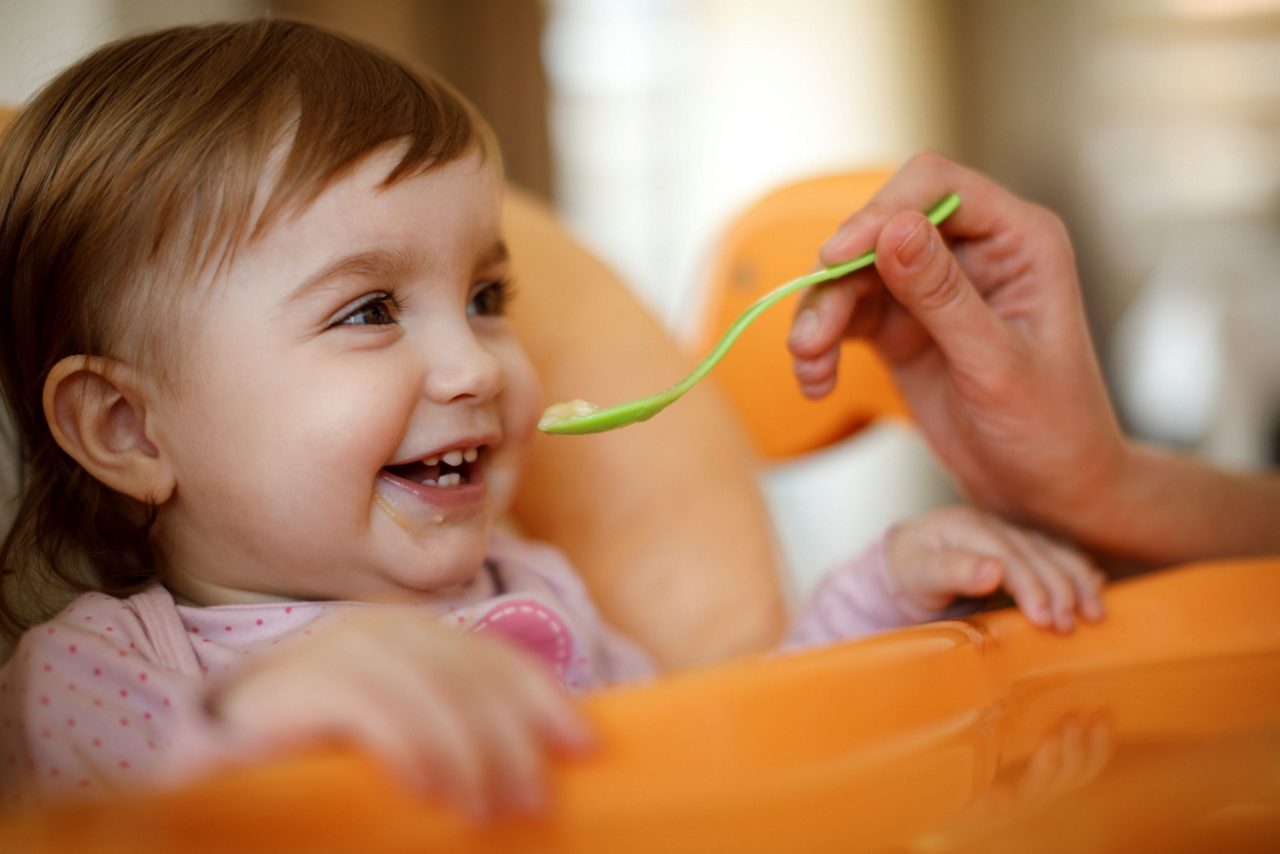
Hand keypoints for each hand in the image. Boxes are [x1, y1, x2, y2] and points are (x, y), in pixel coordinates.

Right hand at [211, 609, 593, 819]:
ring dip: (465, 747)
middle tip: (533, 799)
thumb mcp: (409, 751)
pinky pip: (363, 702)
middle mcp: (373, 635)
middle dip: (509, 732)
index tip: (584, 745)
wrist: (217, 780)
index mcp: (409, 643)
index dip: (540, 695)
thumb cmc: (321, 773)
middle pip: (462, 666)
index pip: (488, 655)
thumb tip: (545, 765)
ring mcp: (327, 654)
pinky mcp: (285, 689)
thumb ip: (459, 741)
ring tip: (484, 808)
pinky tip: (428, 789)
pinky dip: (406, 742)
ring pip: (422, 682)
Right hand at [787, 152, 1125, 540]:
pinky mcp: (902, 325)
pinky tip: (815, 382)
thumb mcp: (997, 364)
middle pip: (880, 227)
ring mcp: (932, 287)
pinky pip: (845, 315)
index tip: (835, 257)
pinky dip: (821, 345)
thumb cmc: (1050, 429)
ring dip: (820, 315)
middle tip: (810, 337)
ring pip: (853, 274)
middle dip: (838, 277)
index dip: (880, 211)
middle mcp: (973, 251)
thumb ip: (944, 296)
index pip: (936, 186)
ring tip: (809, 365)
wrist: (1045, 493)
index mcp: (1018, 239)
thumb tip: (892, 228)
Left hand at [885, 505, 1105, 631]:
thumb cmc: (908, 573)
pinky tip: (1096, 589)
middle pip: (1036, 554)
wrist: (902, 565)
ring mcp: (1009, 535)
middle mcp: (992, 526)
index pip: (1007, 554)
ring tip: (1095, 615)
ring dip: (1078, 582)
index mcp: (965, 527)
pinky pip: (1056, 556)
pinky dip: (1078, 572)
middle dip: (1059, 590)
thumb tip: (995, 570)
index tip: (1044, 619)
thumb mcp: (918, 574)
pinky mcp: (1021, 549)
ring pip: (1054, 553)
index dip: (1030, 585)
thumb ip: (952, 571)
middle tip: (1068, 627)